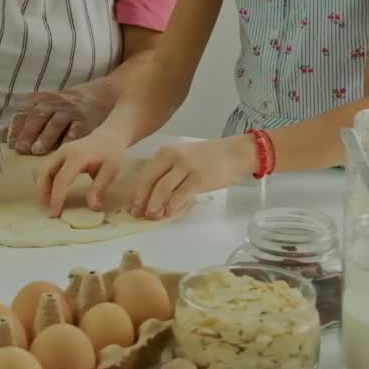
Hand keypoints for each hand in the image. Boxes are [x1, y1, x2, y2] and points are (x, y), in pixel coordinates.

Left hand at [7, 81, 115, 154]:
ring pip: (56, 122)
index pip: (24, 110)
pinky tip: (62, 150)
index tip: (11, 143)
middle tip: (22, 149)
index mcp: (42, 99)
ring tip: (37, 151)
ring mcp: (72, 110)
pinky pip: (76, 130)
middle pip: (39, 115)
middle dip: (28, 132)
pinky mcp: (86, 120)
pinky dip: (69, 139)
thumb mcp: (44, 106)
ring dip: (45, 136)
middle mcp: (56, 102)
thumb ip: (24, 120)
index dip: (16, 126)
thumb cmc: (64, 107)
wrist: (100, 96)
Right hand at [34, 128, 130, 216]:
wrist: (109, 136)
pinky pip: (46, 169)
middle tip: (48, 210)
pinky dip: (45, 182)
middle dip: (43, 192)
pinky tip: (51, 192)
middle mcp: (63, 152)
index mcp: (77, 156)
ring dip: (42, 188)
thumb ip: (100, 188)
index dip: (56, 197)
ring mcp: (58, 152)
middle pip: (44, 173)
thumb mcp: (111, 170)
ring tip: (49, 203)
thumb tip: (92, 207)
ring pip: (42, 171)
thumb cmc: (111, 153)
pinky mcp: (57, 155)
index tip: (54, 214)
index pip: (61, 179)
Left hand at [130, 136, 256, 219]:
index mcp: (166, 152)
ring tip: (153, 217)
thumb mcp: (184, 157)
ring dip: (155, 206)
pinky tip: (169, 214)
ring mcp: (186, 168)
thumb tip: (153, 196)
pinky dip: (172, 207)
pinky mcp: (199, 179)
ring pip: (163, 190)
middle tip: (139, 215)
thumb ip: (169, 172)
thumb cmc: (209, 157)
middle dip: (142, 200)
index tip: (132, 207)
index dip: (137, 192)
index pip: (145, 173)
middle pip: (150, 182)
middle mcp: (173, 157)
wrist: (235, 153)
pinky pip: (180, 196)